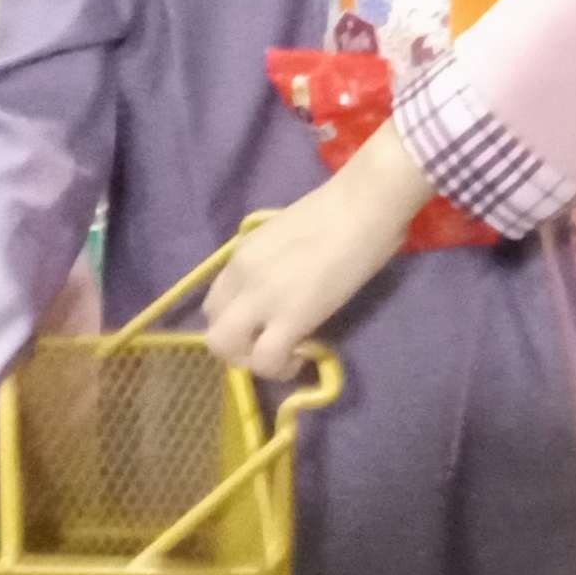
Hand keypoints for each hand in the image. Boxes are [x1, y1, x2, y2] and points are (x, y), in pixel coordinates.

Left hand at [203, 126, 432, 381]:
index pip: (214, 304)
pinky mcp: (290, 317)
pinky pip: (267, 360)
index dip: (236, 324)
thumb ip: (271, 263)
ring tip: (287, 356)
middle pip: (214, 332)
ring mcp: (261, 298)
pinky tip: (304, 355)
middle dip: (239, 350)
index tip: (263, 327)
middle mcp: (241, 277)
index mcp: (240, 255)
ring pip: (227, 350)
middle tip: (273, 346)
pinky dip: (281, 368)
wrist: (362, 206)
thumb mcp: (283, 236)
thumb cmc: (337, 211)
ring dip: (255, 363)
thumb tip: (284, 287)